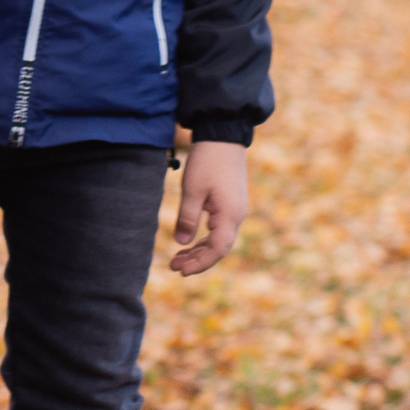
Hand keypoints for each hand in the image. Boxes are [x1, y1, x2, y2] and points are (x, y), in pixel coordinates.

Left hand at [171, 139, 247, 276]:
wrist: (223, 138)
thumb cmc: (207, 162)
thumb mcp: (192, 190)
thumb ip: (187, 217)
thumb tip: (182, 242)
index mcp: (230, 215)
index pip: (218, 249)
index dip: (200, 263)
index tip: (182, 271)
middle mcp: (236, 215)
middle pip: (218, 248)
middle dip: (197, 260)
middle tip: (173, 267)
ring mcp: (234, 210)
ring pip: (218, 239)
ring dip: (199, 250)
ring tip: (176, 258)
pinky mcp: (230, 204)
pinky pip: (218, 228)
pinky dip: (204, 238)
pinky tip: (189, 242)